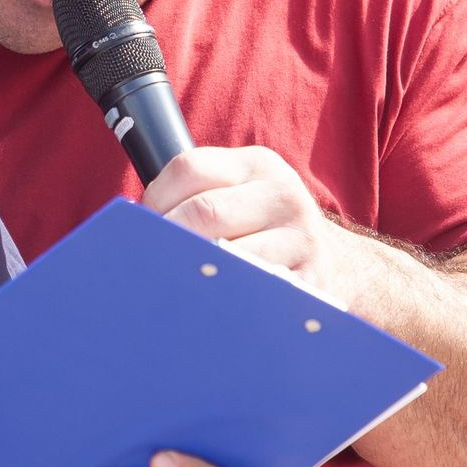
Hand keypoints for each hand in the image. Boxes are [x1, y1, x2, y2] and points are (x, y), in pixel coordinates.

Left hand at [143, 147, 347, 302]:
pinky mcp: (311, 279)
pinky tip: (210, 302)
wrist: (333, 265)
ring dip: (194, 272)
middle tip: (149, 263)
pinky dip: (225, 297)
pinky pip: (254, 289)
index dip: (155, 199)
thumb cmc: (264, 231)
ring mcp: (301, 237)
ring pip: (227, 255)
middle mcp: (283, 194)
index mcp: (258, 164)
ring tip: (175, 284)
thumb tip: (134, 225)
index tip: (141, 227)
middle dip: (167, 240)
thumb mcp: (242, 195)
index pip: (189, 168)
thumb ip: (198, 195)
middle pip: (204, 212)